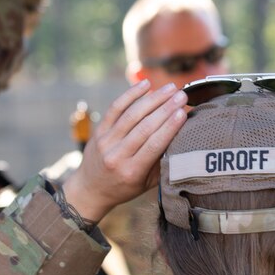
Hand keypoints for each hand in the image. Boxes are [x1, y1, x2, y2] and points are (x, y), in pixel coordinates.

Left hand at [62, 81, 186, 221]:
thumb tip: (183, 137)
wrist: (91, 189)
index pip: (154, 145)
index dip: (169, 127)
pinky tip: (146, 84)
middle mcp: (117, 156)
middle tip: (182, 95)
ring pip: (131, 115)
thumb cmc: (125, 187)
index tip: (184, 112)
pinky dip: (131, 94)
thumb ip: (163, 163)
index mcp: (132, 171)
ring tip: (170, 88)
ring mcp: (106, 142)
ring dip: (153, 98)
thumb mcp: (147, 183)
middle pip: (144, 127)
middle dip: (165, 108)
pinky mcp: (99, 130)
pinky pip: (115, 108)